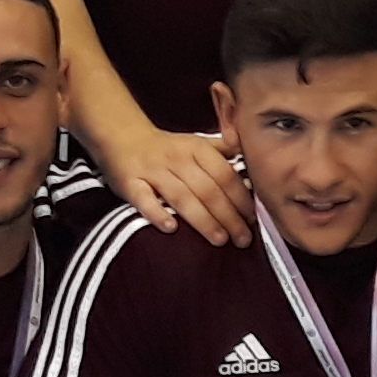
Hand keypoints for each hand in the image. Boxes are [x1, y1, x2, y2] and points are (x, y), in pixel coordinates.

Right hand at [113, 124, 255, 243]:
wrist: (122, 137)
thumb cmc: (168, 148)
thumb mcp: (197, 143)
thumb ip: (224, 152)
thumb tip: (253, 164)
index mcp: (197, 149)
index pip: (225, 175)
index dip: (241, 199)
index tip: (253, 220)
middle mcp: (177, 159)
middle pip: (208, 190)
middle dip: (229, 216)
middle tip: (243, 239)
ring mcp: (152, 171)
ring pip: (182, 197)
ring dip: (203, 220)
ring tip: (220, 240)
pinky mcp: (130, 183)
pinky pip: (144, 199)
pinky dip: (157, 213)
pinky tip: (171, 229)